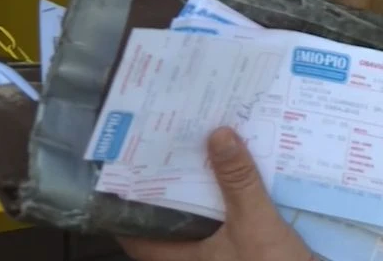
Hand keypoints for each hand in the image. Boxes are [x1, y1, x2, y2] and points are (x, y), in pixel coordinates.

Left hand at [118, 127, 313, 260]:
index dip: (128, 207)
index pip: (139, 237)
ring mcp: (223, 257)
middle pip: (174, 220)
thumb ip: (239, 182)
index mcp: (185, 259)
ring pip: (206, 219)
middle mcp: (198, 259)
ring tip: (210, 150)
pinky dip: (236, 199)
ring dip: (210, 189)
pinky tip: (247, 174)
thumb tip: (218, 135)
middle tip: (175, 147)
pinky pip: (233, 221)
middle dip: (176, 185)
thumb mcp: (255, 224)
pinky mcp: (247, 254)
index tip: (128, 171)